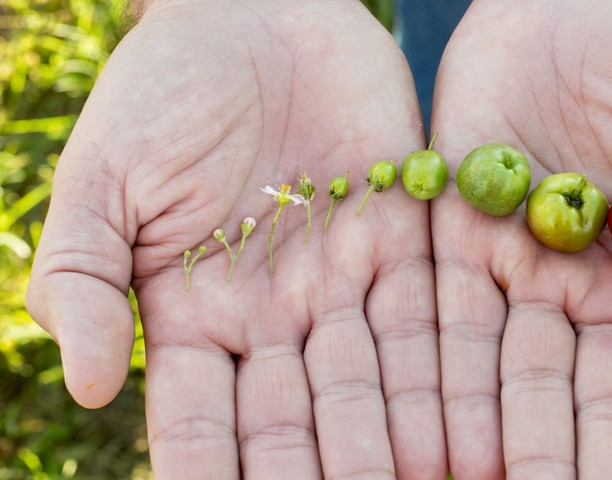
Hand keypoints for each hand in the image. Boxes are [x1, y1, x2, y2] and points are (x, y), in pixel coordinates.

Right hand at [26, 1, 444, 477]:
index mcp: (196, 313)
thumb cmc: (163, 90)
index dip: (211, 472)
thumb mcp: (104, 180)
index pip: (202, 418)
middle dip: (318, 472)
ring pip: (371, 380)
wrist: (253, 12)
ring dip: (393, 440)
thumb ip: (83, 280)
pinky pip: (427, 314)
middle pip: (297, 416)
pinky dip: (444, 371)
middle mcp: (276, 313)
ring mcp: (343, 279)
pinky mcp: (404, 238)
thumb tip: (89, 386)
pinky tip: (461, 424)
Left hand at [431, 0, 611, 476]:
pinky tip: (442, 440)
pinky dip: (444, 381)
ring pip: (515, 378)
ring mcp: (523, 273)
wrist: (581, 3)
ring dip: (509, 446)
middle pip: (593, 403)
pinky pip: (447, 321)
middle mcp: (593, 297)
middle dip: (589, 468)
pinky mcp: (456, 240)